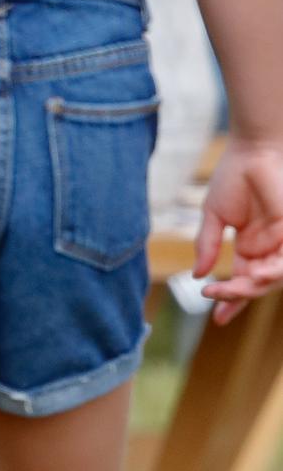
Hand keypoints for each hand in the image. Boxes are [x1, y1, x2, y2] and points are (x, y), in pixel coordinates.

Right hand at [194, 138, 282, 323]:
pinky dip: (274, 272)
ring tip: (235, 287)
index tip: (217, 319)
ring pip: (273, 278)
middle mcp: (267, 250)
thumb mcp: (213, 215)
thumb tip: (197, 275)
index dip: (231, 301)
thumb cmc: (232, 178)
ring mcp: (280, 242)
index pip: (241, 282)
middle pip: (255, 285)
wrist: (252, 151)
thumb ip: (206, 244)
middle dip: (236, 295)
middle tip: (215, 295)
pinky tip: (256, 274)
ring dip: (255, 288)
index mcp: (248, 248)